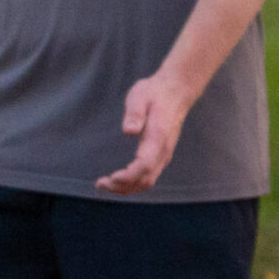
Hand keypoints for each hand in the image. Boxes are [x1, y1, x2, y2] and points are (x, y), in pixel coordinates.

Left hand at [97, 73, 194, 194]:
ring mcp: (165, 153)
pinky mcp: (162, 154)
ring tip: (105, 184)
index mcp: (158, 136)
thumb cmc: (155, 92)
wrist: (178, 90)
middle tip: (100, 183)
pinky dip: (133, 184)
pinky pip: (149, 177)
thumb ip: (135, 113)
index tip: (110, 177)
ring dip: (127, 188)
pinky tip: (119, 180)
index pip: (144, 165)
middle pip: (145, 179)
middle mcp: (164, 149)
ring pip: (148, 181)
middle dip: (122, 186)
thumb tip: (129, 131)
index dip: (127, 176)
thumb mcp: (141, 95)